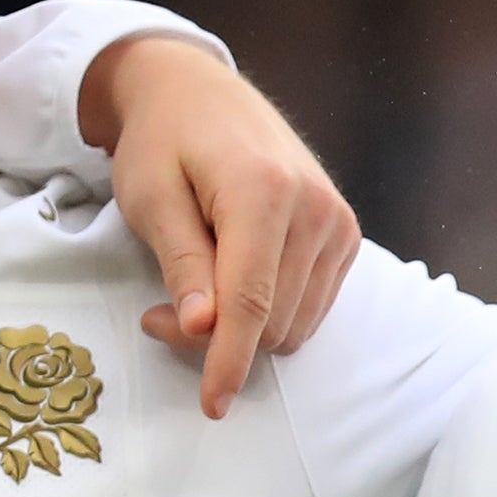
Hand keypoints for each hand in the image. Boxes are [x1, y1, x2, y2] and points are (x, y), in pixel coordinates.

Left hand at [80, 36, 360, 416]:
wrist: (199, 91)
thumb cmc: (164, 141)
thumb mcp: (150, 198)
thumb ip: (183, 264)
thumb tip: (205, 329)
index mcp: (264, 192)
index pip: (251, 301)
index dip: (228, 359)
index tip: (213, 404)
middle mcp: (316, 208)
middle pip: (273, 320)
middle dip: (216, 336)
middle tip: (159, 312)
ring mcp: (338, 221)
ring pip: (296, 323)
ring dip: (245, 329)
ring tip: (196, 290)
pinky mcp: (345, 234)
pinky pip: (312, 306)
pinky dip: (273, 312)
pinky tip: (238, 279)